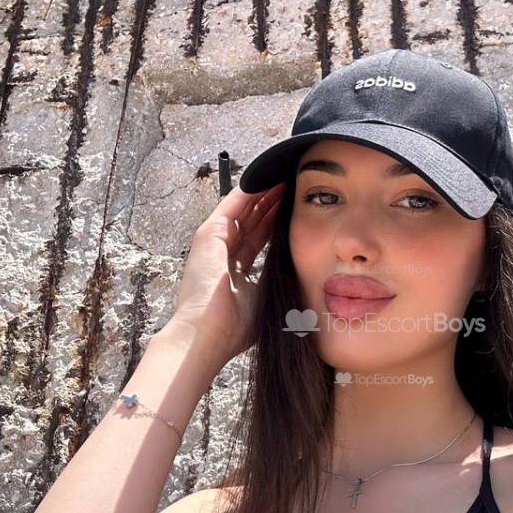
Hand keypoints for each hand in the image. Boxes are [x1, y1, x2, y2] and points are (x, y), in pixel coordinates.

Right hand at [167, 182, 285, 367]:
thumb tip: (305, 278)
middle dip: (272, 204)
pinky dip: (250, 191)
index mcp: (234, 272)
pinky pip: (233, 205)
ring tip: (284, 178)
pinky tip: (267, 179)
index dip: (277, 224)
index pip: (259, 240)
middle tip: (293, 186)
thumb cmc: (235, 328)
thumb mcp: (265, 300)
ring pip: (244, 210)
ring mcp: (213, 243)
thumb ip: (278, 283)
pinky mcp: (209, 234)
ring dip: (264, 193)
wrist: (208, 334)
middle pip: (252, 222)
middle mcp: (222, 254)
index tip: (297, 211)